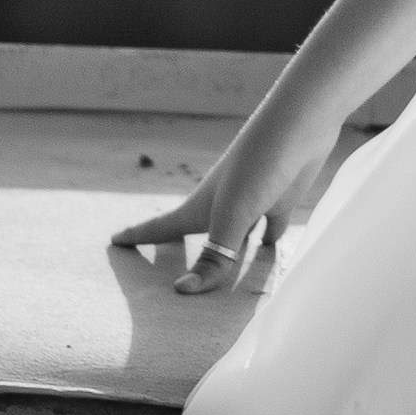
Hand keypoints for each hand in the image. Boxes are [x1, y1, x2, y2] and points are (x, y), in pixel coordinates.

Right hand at [112, 136, 334, 298]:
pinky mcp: (280, 201)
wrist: (301, 124)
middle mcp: (223, 205)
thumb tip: (184, 290)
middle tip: (158, 259)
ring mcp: (251, 203)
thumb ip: (214, 255)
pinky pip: (271, 230)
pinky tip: (270, 251)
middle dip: (176, 245)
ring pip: (234, 236)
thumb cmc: (259, 165)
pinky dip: (267, 243)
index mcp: (202, 207)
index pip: (162, 226)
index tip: (115, 240)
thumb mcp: (233, 215)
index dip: (139, 235)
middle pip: (195, 233)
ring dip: (225, 252)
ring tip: (218, 272)